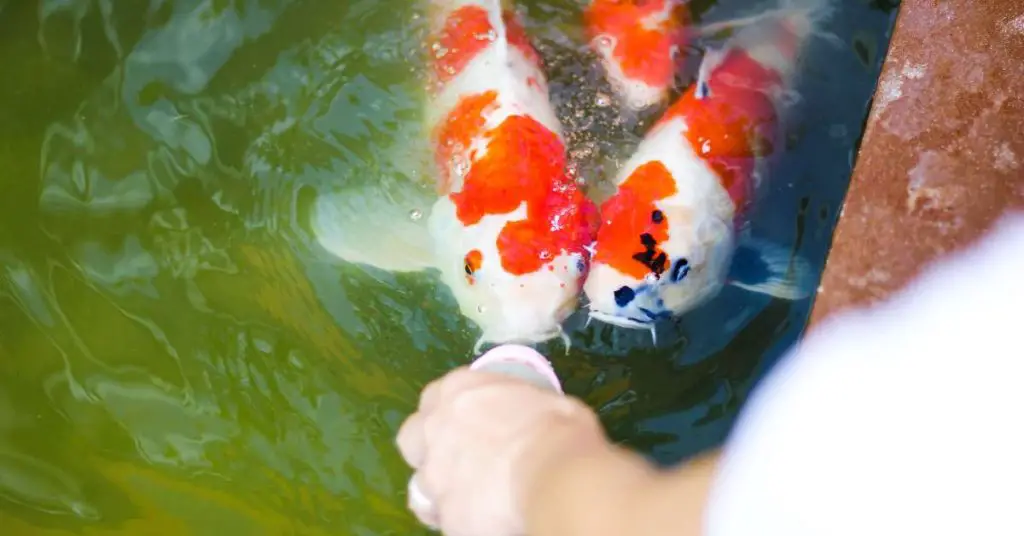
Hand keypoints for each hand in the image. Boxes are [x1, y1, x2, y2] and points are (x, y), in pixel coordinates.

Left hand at [396, 361, 605, 535]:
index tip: (473, 422)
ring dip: (439, 489)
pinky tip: (481, 520)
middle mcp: (436, 428)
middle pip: (412, 437)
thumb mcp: (543, 400)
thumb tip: (530, 418)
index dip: (453, 412)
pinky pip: (444, 518)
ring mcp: (435, 474)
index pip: (437, 395)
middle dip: (427, 448)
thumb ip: (520, 407)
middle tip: (460, 459)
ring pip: (419, 485)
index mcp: (460, 390)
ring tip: (471, 498)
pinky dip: (459, 519)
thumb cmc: (559, 429)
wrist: (557, 477)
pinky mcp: (445, 514)